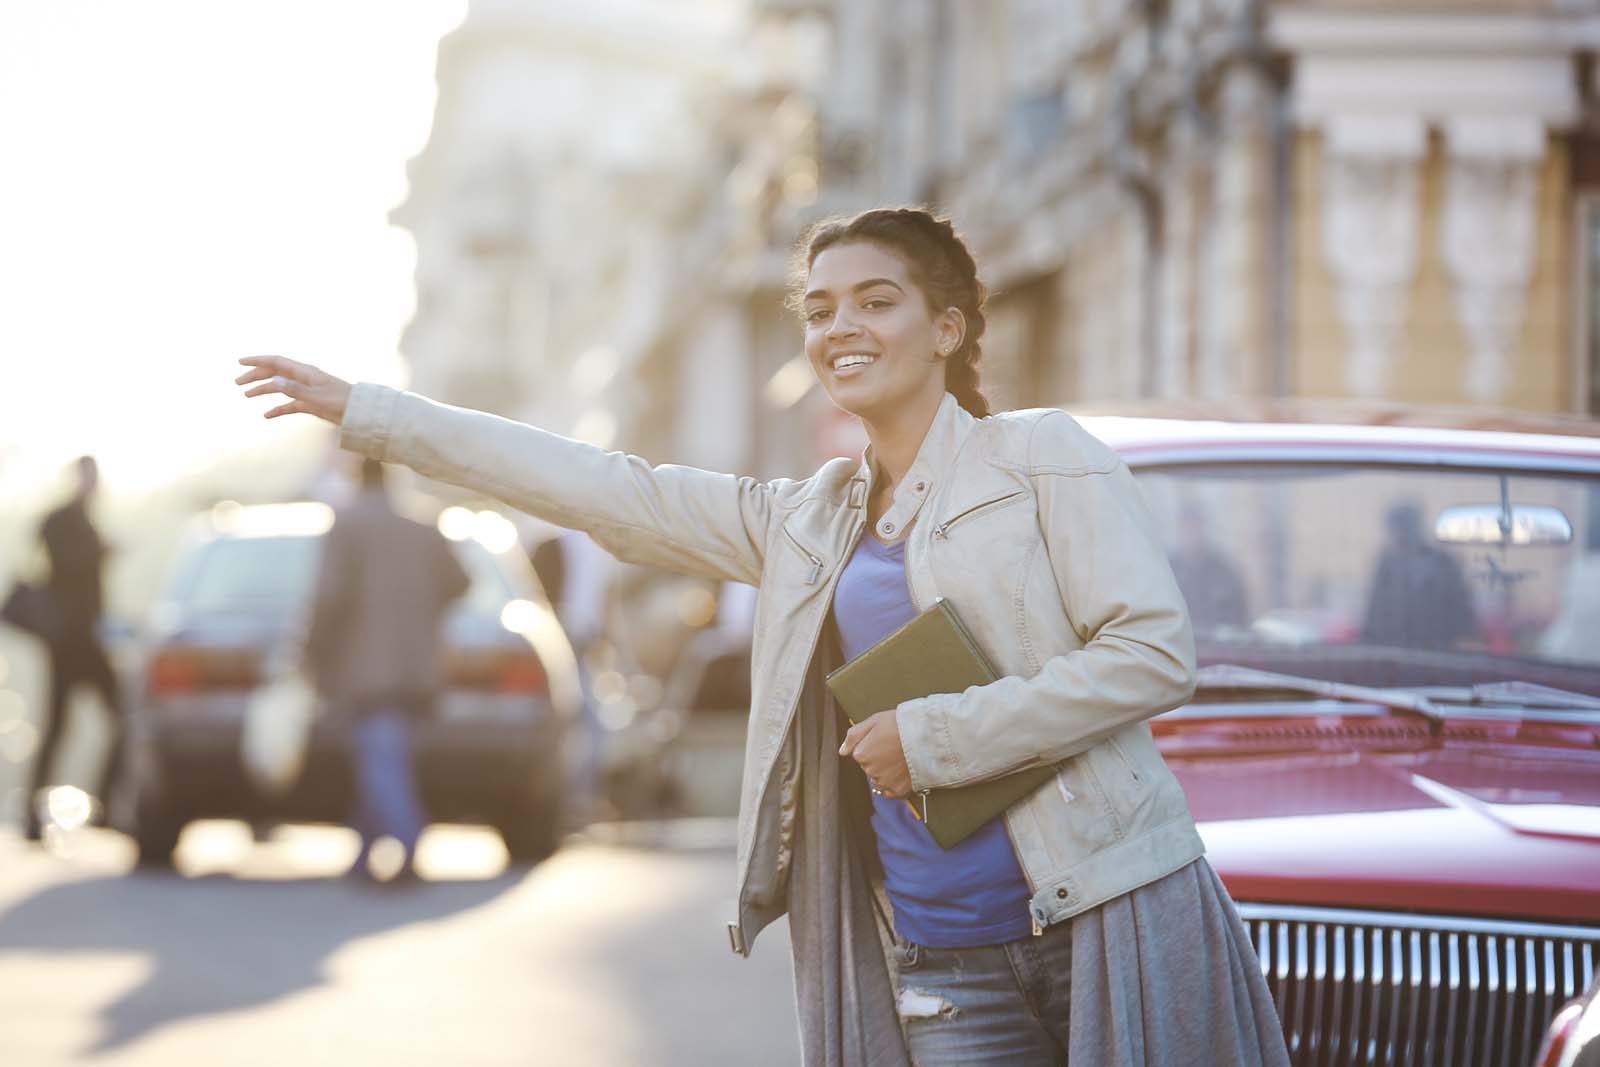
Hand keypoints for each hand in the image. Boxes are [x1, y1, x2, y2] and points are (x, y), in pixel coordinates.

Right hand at [236, 355, 351, 423]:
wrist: (359, 413)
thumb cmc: (341, 401)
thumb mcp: (317, 396)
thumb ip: (295, 390)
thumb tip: (273, 381)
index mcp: (304, 372)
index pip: (276, 362)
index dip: (257, 360)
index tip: (240, 362)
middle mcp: (303, 379)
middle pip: (275, 373)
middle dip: (256, 376)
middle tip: (238, 383)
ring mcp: (306, 391)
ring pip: (280, 388)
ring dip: (263, 390)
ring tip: (246, 395)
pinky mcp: (310, 404)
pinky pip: (290, 405)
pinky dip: (278, 409)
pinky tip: (267, 415)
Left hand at [839, 710, 912, 798]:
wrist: (928, 737)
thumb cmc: (902, 725)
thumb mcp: (874, 721)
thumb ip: (854, 735)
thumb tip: (842, 751)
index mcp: (861, 754)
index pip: (861, 753)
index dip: (874, 745)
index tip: (887, 739)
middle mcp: (870, 771)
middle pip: (870, 767)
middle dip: (880, 759)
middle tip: (897, 748)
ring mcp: (884, 782)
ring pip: (880, 779)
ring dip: (888, 772)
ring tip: (903, 759)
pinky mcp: (898, 791)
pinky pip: (891, 792)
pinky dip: (896, 784)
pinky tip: (904, 772)